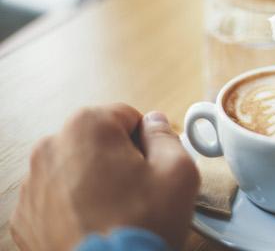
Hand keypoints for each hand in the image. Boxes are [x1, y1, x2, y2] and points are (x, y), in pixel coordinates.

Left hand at [10, 104, 198, 250]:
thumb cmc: (141, 226)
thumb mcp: (178, 172)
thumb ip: (167, 136)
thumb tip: (156, 124)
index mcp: (87, 127)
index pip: (126, 116)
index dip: (146, 141)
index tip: (152, 167)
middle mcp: (50, 148)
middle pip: (98, 142)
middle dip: (118, 160)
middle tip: (138, 193)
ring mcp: (33, 186)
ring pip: (76, 170)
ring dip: (95, 183)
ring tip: (117, 214)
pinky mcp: (25, 218)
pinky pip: (58, 200)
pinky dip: (75, 208)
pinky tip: (96, 227)